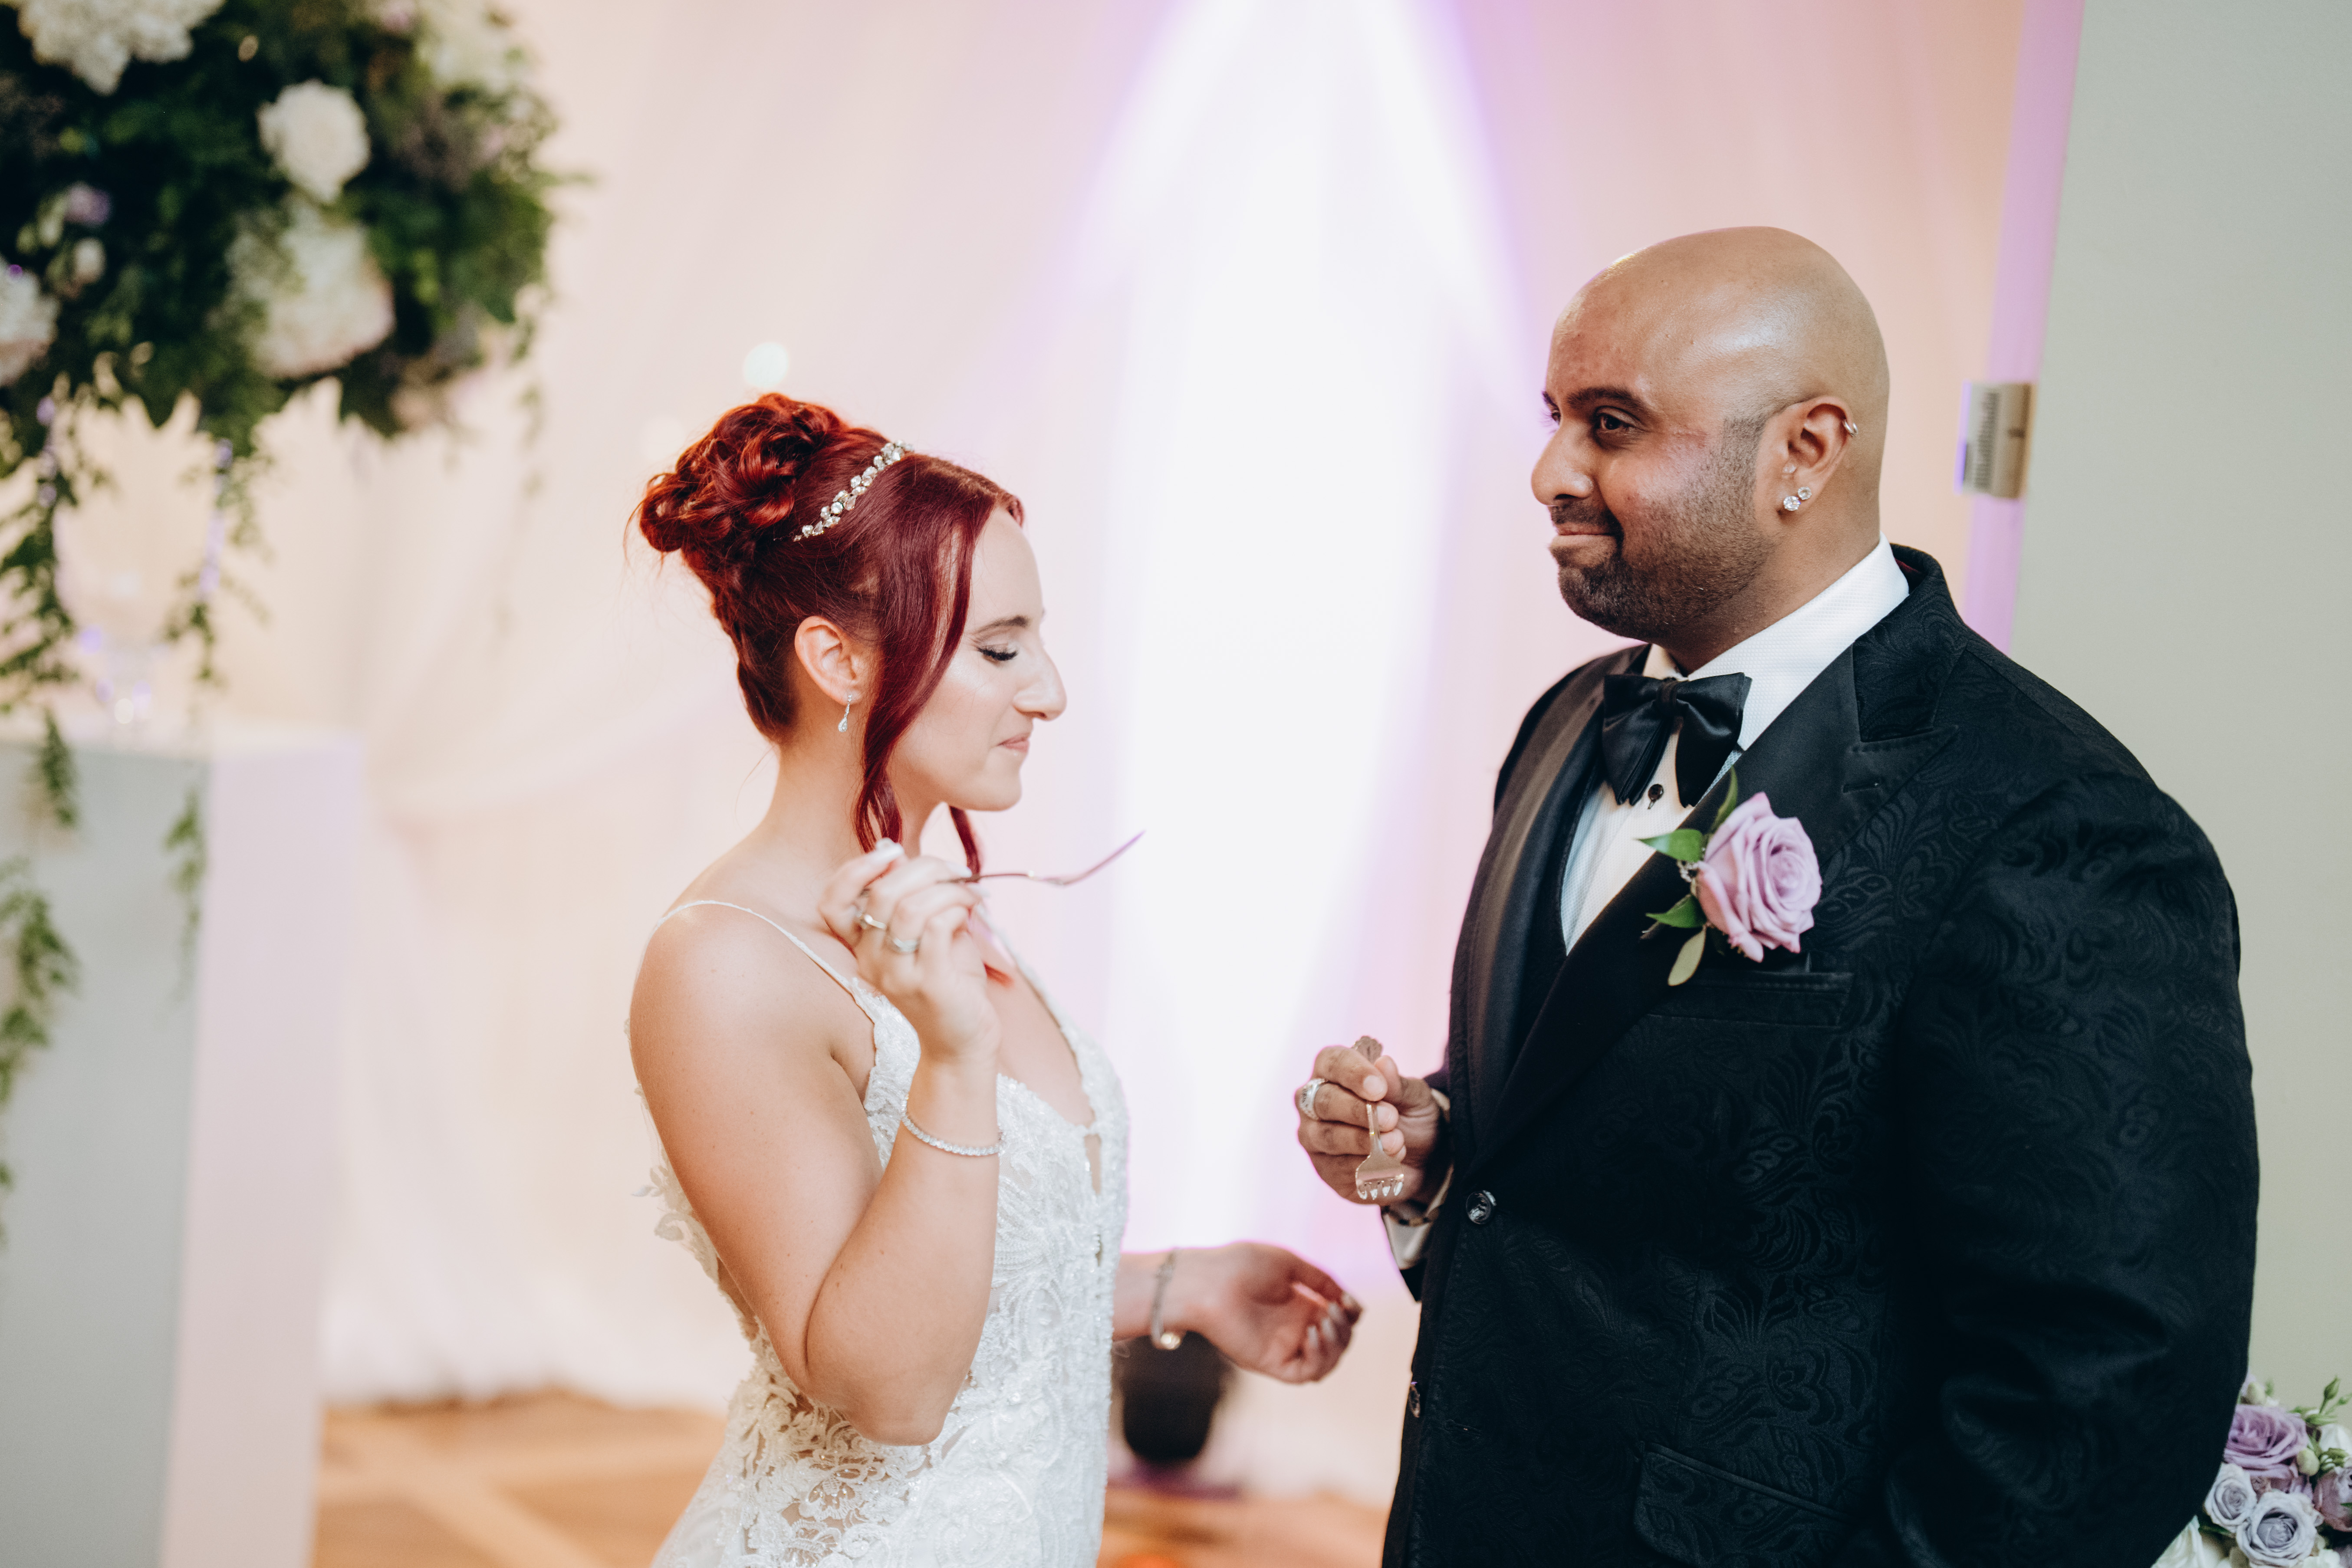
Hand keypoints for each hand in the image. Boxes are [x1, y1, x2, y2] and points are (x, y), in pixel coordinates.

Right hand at [819, 842, 995, 1066]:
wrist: (963, 1040)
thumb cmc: (949, 980)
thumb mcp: (926, 931)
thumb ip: (912, 895)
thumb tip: (899, 853)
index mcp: (862, 946)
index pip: (832, 903)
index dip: (854, 870)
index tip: (892, 853)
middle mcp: (870, 961)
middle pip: (881, 894)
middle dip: (925, 868)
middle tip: (957, 871)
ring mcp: (896, 976)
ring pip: (911, 907)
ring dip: (948, 890)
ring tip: (971, 894)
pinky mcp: (927, 985)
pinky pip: (936, 928)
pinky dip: (956, 910)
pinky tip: (970, 914)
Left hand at [1165, 1243, 1360, 1384]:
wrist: (1208, 1280)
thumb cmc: (1239, 1265)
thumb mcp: (1289, 1264)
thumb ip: (1319, 1280)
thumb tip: (1346, 1297)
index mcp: (1297, 1305)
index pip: (1336, 1319)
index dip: (1350, 1312)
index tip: (1349, 1300)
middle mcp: (1293, 1329)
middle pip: (1337, 1341)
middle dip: (1345, 1327)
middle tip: (1336, 1309)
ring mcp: (1284, 1347)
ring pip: (1327, 1361)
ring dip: (1336, 1343)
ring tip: (1324, 1321)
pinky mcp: (1272, 1363)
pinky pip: (1307, 1373)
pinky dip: (1320, 1357)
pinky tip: (1312, 1334)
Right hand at [1296, 1041, 1446, 1206]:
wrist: (1422, 1157)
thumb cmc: (1409, 1115)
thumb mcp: (1414, 1097)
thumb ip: (1398, 1084)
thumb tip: (1384, 1063)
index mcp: (1333, 1070)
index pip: (1332, 1062)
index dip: (1354, 1073)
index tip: (1379, 1088)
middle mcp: (1315, 1101)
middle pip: (1324, 1102)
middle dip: (1359, 1111)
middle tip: (1391, 1119)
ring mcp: (1315, 1136)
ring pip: (1328, 1137)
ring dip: (1364, 1140)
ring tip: (1396, 1142)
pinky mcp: (1324, 1167)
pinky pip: (1337, 1167)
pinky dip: (1366, 1165)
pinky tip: (1389, 1162)